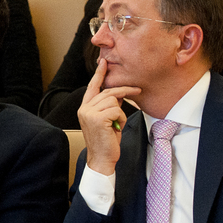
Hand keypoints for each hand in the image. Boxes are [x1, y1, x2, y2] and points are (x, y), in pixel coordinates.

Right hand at [78, 58, 138, 175]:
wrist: (101, 159)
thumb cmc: (106, 141)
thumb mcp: (105, 121)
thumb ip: (106, 106)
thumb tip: (116, 94)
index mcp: (84, 108)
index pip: (92, 87)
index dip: (99, 74)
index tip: (104, 62)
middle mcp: (84, 109)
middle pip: (108, 92)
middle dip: (124, 91)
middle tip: (137, 90)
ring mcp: (89, 113)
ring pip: (113, 101)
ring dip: (121, 112)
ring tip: (117, 124)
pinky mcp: (97, 118)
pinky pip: (117, 110)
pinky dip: (121, 119)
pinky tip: (116, 128)